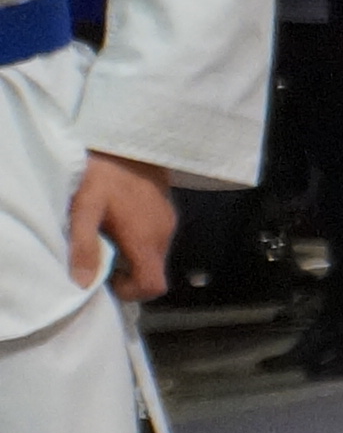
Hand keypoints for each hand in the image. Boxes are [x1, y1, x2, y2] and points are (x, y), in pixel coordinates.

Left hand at [66, 152, 176, 304]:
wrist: (127, 140)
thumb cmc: (103, 174)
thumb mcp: (84, 208)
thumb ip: (84, 246)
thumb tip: (83, 284)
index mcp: (146, 239)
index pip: (153, 285)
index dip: (132, 292)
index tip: (109, 280)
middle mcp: (164, 234)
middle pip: (153, 271)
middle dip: (128, 273)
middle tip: (100, 255)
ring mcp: (169, 221)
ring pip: (155, 255)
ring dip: (133, 256)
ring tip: (107, 236)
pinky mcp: (167, 210)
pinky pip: (157, 237)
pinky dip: (139, 241)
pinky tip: (119, 221)